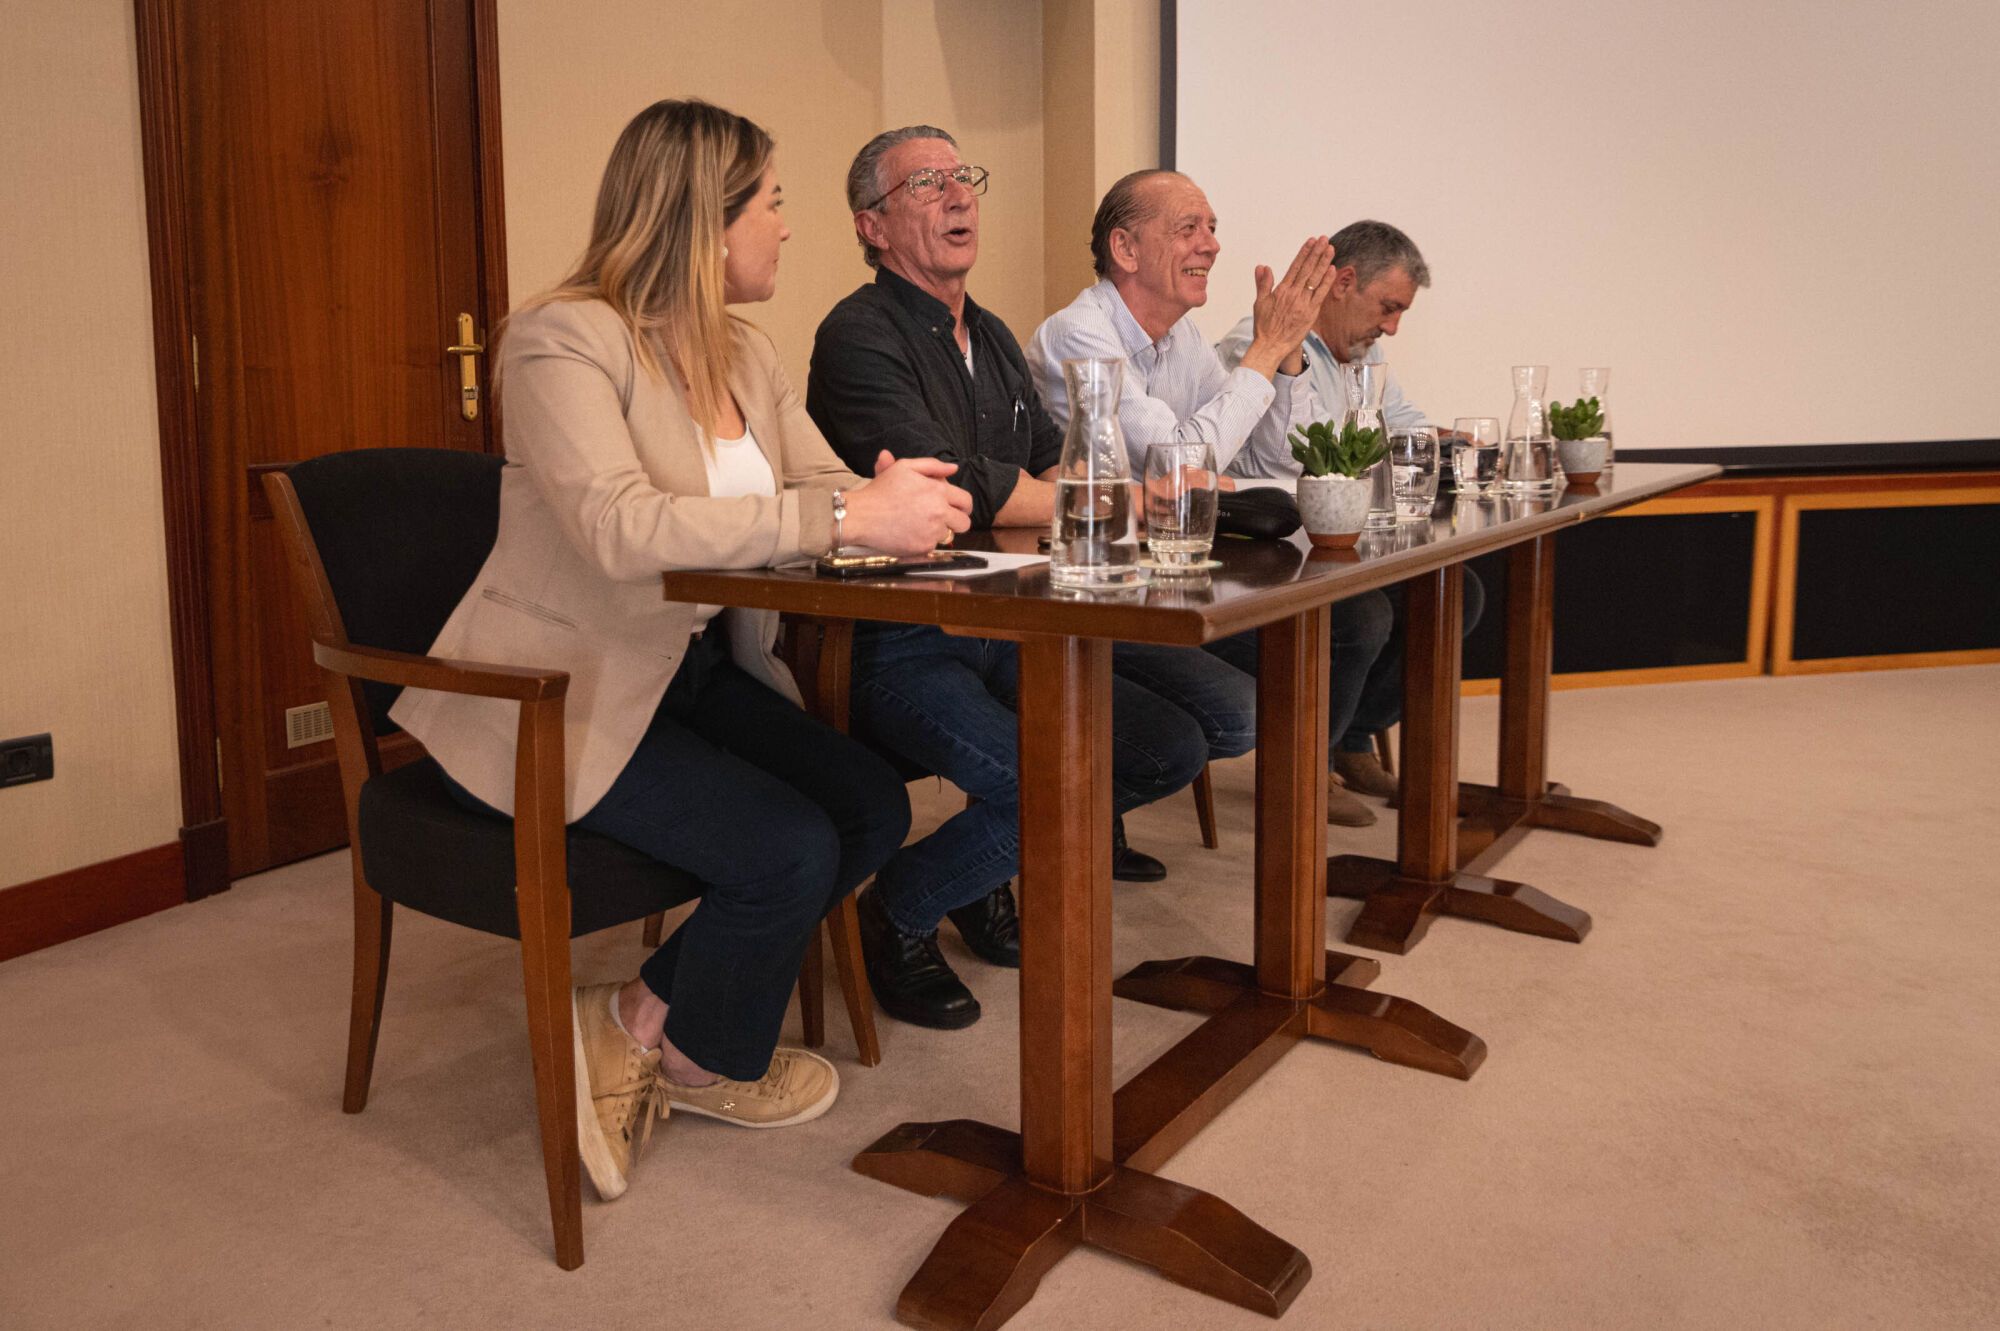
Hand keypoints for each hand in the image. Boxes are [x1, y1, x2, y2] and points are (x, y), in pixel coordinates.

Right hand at [843, 451, 973, 554]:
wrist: (861, 515)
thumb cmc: (880, 490)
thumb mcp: (904, 467)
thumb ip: (932, 465)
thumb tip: (954, 468)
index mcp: (938, 491)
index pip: (966, 502)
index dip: (963, 506)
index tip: (956, 508)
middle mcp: (939, 512)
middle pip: (964, 523)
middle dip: (956, 521)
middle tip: (940, 519)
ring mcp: (932, 532)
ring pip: (948, 535)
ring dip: (939, 531)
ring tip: (919, 524)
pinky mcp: (923, 547)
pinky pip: (933, 546)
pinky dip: (924, 542)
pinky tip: (909, 533)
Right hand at [1240, 236, 1334, 379]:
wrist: (1270, 347)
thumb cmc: (1264, 327)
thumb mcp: (1259, 303)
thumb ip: (1263, 283)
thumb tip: (1262, 266)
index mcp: (1281, 290)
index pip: (1295, 266)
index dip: (1304, 253)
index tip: (1311, 241)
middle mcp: (1293, 294)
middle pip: (1307, 269)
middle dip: (1316, 252)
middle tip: (1324, 239)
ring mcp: (1303, 303)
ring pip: (1315, 278)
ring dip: (1324, 262)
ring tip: (1330, 249)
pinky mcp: (1311, 313)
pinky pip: (1320, 294)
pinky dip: (1326, 281)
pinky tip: (1332, 269)